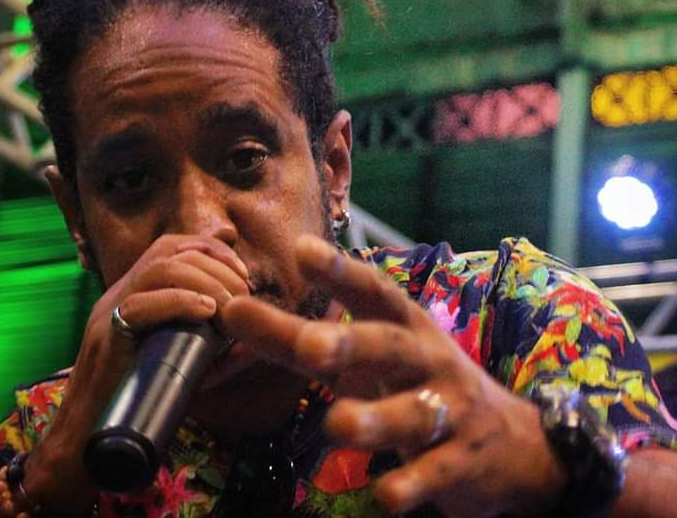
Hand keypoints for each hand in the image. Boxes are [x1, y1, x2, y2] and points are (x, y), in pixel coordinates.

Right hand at [24, 235, 248, 512]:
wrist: (90, 441)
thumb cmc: (139, 404)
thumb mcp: (178, 360)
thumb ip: (206, 341)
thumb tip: (249, 334)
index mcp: (134, 293)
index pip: (171, 246)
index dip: (212, 250)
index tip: (242, 274)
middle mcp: (119, 294)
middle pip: (169, 251)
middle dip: (215, 265)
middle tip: (243, 293)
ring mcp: (108, 312)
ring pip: (158, 269)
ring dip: (204, 280)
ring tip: (229, 305)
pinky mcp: (105, 338)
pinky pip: (139, 305)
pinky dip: (180, 302)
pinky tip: (207, 312)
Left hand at [222, 235, 564, 517]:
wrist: (513, 445)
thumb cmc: (417, 384)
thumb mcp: (364, 357)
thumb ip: (297, 338)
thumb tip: (231, 312)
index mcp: (403, 326)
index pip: (370, 291)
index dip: (339, 271)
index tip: (301, 250)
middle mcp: (428, 360)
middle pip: (391, 347)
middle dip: (353, 343)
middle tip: (309, 346)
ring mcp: (449, 412)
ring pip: (413, 413)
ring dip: (377, 419)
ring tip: (338, 424)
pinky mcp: (460, 464)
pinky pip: (432, 475)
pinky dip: (408, 485)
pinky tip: (384, 495)